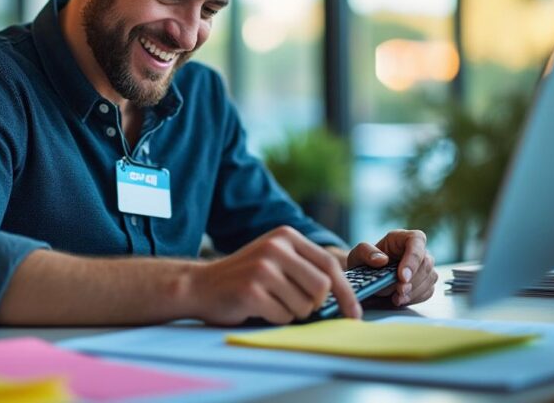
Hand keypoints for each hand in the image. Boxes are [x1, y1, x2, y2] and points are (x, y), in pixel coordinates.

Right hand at [189, 226, 360, 324]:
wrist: (200, 285)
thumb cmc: (245, 276)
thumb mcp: (275, 257)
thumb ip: (305, 266)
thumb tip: (345, 295)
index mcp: (286, 236)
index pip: (329, 265)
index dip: (346, 292)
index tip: (354, 313)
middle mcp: (275, 247)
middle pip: (321, 287)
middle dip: (314, 305)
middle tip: (295, 305)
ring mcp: (263, 268)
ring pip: (304, 306)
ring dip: (292, 312)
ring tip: (271, 302)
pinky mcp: (252, 291)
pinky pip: (283, 316)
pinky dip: (276, 318)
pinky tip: (258, 308)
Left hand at [346, 229, 436, 306]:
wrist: (366, 279)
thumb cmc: (364, 262)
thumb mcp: (357, 254)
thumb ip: (366, 252)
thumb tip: (382, 259)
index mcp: (402, 237)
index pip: (417, 241)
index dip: (413, 259)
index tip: (402, 276)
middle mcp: (416, 250)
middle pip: (426, 263)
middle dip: (413, 280)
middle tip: (398, 291)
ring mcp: (423, 267)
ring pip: (429, 278)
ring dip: (414, 291)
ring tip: (396, 297)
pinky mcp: (425, 282)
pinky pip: (428, 291)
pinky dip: (415, 298)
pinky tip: (400, 299)